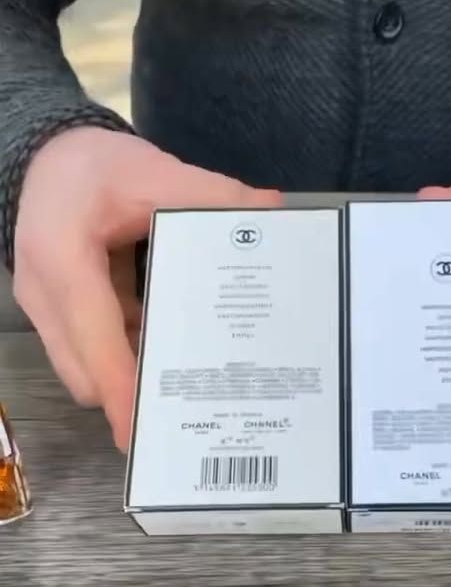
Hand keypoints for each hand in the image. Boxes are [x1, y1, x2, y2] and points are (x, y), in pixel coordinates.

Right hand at [14, 128, 281, 449]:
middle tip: (197, 406)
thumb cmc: (93, 165)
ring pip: (86, 370)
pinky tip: (173, 349)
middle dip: (134, 395)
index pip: (93, 338)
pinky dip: (128, 356)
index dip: (121, 387)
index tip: (144, 432)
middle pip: (87, 373)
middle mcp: (45, 296)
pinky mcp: (59, 317)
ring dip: (133, 377)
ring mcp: (46, 311)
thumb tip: (270, 212)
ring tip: (194, 385)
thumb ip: (209, 196)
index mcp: (62, 259)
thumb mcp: (152, 170)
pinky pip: (92, 354)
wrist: (47, 153)